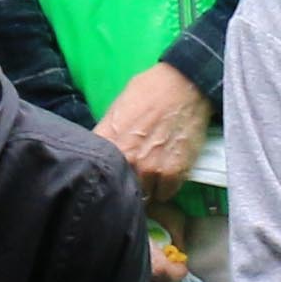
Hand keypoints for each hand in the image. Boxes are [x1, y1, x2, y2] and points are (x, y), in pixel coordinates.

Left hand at [95, 63, 212, 195]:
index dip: (102, 180)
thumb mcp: (115, 111)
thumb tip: (98, 155)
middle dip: (125, 187)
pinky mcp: (174, 173)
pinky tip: (166, 173)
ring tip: (150, 176)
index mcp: (108, 143)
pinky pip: (165, 194)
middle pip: (120, 191)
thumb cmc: (148, 92)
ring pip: (143, 196)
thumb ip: (106, 138)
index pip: (95, 176)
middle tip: (131, 179)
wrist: (184, 84)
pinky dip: (165, 188)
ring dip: (146, 189)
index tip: (107, 181)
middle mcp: (127, 160)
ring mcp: (151, 169)